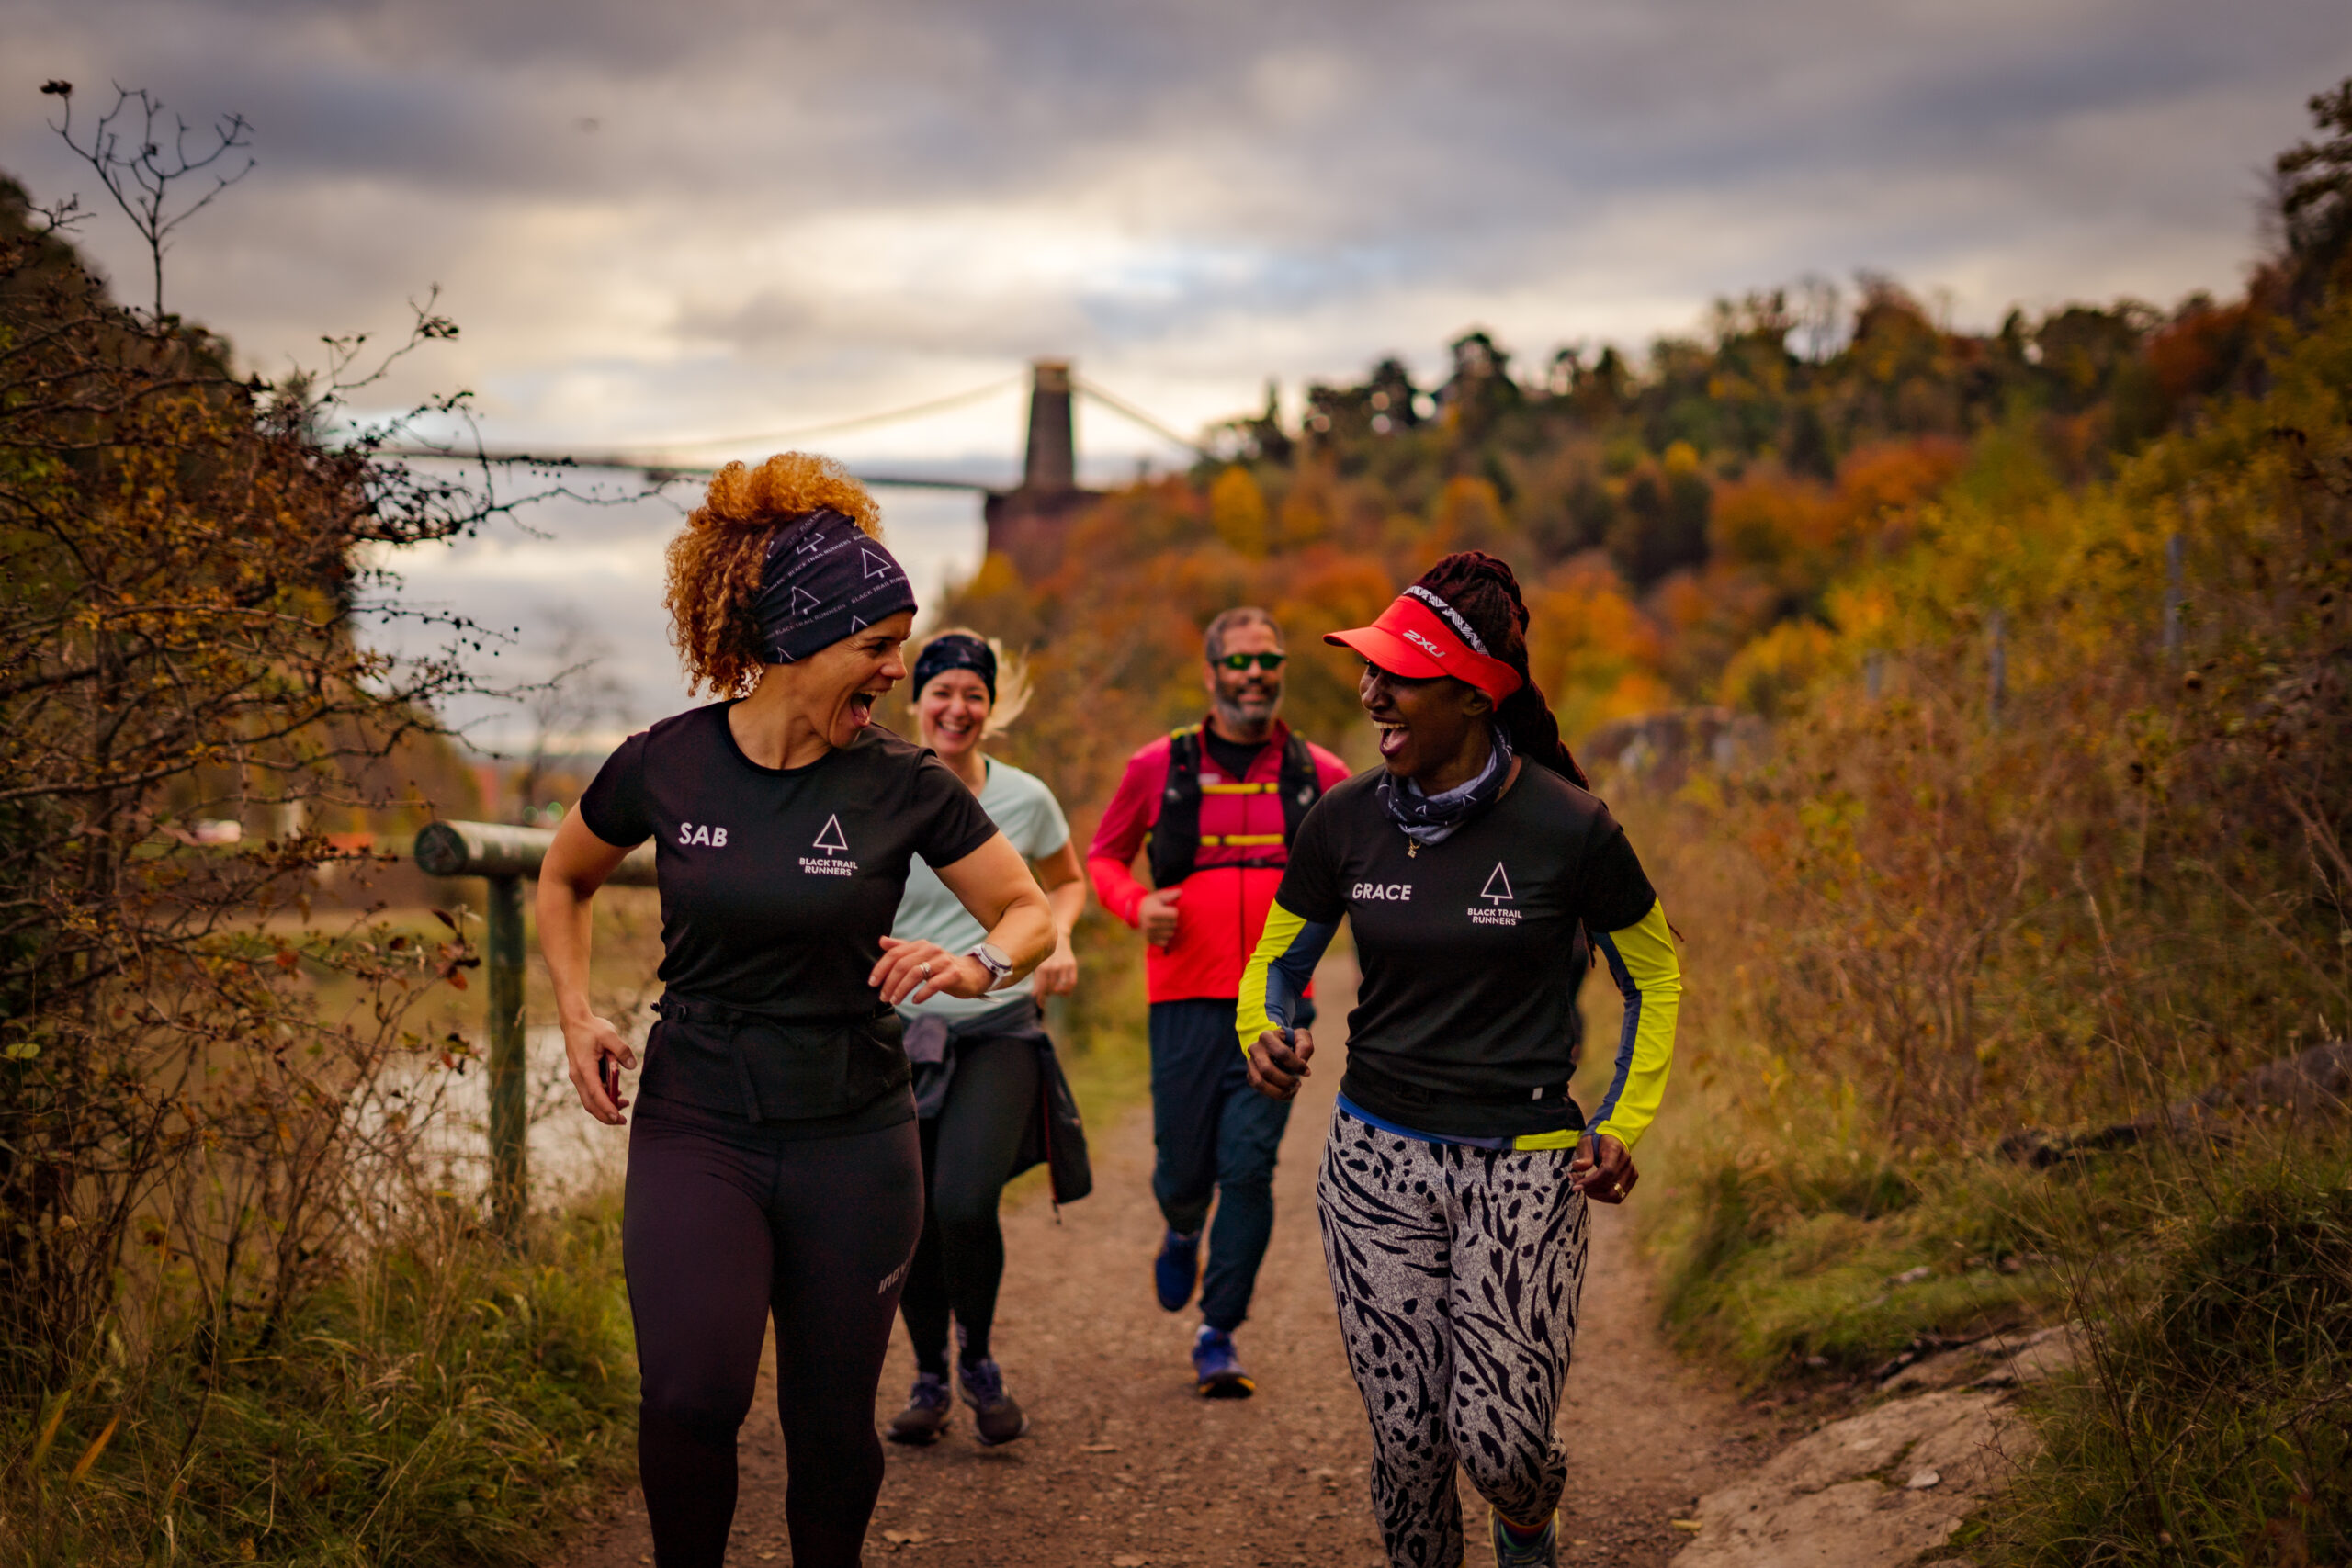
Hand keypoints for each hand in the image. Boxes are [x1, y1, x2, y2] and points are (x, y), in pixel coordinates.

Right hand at [562, 1011, 635, 1125]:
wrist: (575, 1021)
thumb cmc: (591, 1027)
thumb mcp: (609, 1034)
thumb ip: (621, 1049)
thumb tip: (631, 1066)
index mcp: (584, 1067)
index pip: (595, 1093)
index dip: (606, 1107)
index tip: (617, 1117)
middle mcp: (578, 1075)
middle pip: (590, 1103)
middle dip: (605, 1115)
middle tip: (622, 1121)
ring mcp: (578, 1076)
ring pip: (589, 1100)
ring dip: (605, 1107)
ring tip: (624, 1105)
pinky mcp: (581, 1074)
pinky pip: (590, 1092)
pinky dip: (602, 1098)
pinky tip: (617, 1095)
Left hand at [872, 936, 990, 1004]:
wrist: (972, 973)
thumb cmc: (942, 967)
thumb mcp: (921, 956)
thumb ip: (901, 948)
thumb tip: (881, 941)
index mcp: (920, 945)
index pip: (894, 954)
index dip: (881, 969)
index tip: (872, 983)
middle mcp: (931, 950)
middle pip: (903, 965)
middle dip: (889, 983)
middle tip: (883, 997)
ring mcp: (943, 961)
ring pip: (916, 974)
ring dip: (902, 990)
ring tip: (895, 1001)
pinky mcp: (953, 974)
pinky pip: (934, 984)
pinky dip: (921, 993)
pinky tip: (915, 1001)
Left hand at [1032, 935, 1078, 996]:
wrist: (1057, 937)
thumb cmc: (1043, 953)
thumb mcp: (1037, 963)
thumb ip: (1036, 979)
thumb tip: (1034, 995)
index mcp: (1042, 967)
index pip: (1042, 988)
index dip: (1040, 998)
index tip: (1039, 1004)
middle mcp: (1053, 967)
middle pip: (1051, 989)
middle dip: (1047, 994)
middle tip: (1045, 995)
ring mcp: (1063, 966)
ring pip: (1062, 987)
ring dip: (1057, 993)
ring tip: (1053, 992)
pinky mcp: (1072, 965)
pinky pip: (1072, 982)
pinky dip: (1068, 989)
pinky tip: (1063, 991)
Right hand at [1137, 887, 1181, 946]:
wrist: (1134, 914)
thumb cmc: (1148, 903)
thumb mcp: (1158, 897)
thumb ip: (1170, 894)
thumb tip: (1181, 892)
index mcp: (1154, 912)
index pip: (1175, 913)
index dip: (1174, 910)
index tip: (1168, 909)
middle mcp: (1151, 924)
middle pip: (1174, 924)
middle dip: (1172, 920)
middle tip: (1166, 917)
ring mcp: (1150, 933)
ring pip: (1171, 933)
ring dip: (1169, 929)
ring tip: (1163, 924)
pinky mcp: (1150, 940)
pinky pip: (1165, 942)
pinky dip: (1165, 938)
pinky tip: (1160, 932)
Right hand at [1245, 1026, 1313, 1100]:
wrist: (1272, 1044)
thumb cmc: (1289, 1041)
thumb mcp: (1301, 1037)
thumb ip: (1305, 1046)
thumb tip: (1302, 1061)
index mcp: (1267, 1036)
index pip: (1282, 1053)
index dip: (1296, 1065)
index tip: (1307, 1072)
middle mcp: (1255, 1049)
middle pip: (1267, 1070)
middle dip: (1286, 1080)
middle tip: (1298, 1084)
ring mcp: (1250, 1063)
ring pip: (1259, 1082)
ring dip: (1278, 1091)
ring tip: (1292, 1091)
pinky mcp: (1250, 1075)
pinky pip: (1259, 1089)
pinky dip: (1275, 1095)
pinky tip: (1287, 1093)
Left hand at [1570, 1132, 1637, 1203]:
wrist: (1609, 1139)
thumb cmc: (1595, 1141)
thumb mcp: (1586, 1143)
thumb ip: (1584, 1155)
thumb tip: (1577, 1166)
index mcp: (1615, 1149)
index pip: (1607, 1171)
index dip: (1591, 1182)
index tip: (1576, 1186)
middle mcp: (1626, 1160)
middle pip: (1611, 1185)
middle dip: (1591, 1190)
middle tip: (1576, 1184)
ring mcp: (1631, 1170)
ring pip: (1615, 1195)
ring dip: (1596, 1195)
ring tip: (1584, 1187)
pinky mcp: (1632, 1178)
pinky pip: (1618, 1196)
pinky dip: (1603, 1197)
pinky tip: (1593, 1190)